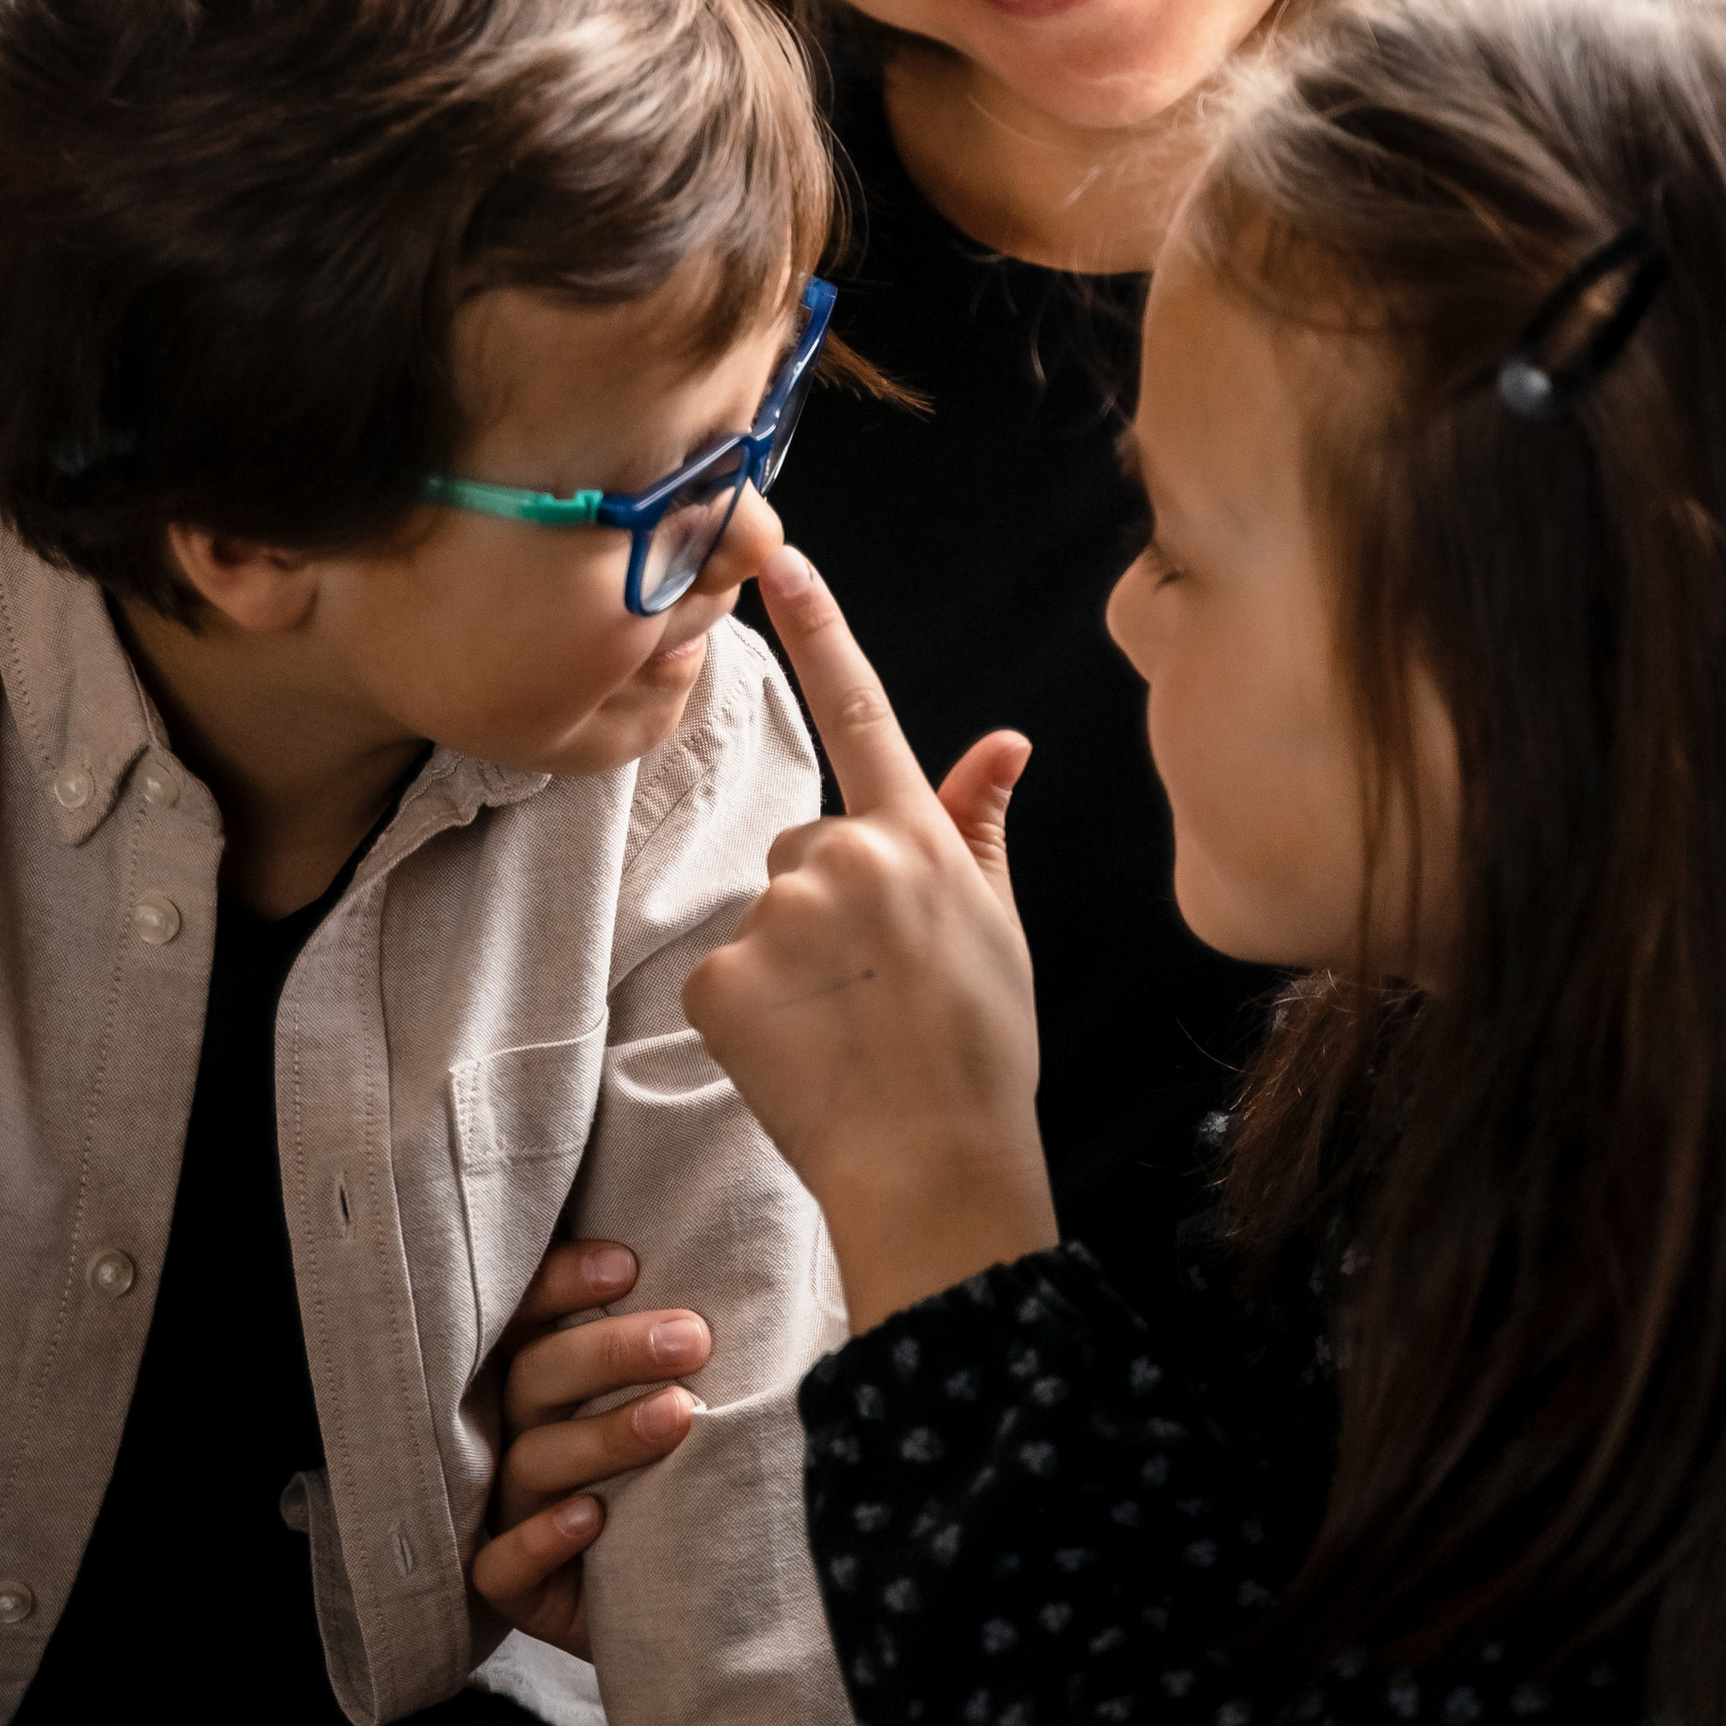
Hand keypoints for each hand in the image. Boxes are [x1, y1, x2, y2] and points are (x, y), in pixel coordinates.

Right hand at [469, 1240, 714, 1658]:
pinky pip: (501, 1566)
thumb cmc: (694, 1478)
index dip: (563, 1282)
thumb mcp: (695, 1400)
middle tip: (691, 1339)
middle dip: (610, 1351)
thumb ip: (695, 1344)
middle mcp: (521, 1436)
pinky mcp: (517, 1590)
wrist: (697, 1603)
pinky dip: (540, 1539)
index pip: (531, 1313)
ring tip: (678, 1416)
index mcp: (553, 1380)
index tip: (628, 1265)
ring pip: (531, 1462)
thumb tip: (767, 1269)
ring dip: (602, 1436)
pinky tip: (592, 1518)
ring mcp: (512, 1513)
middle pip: (535, 1377)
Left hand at [684, 550, 1055, 1333]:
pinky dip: (750, 1010)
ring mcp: (777, 915)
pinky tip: (801, 1051)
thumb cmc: (978, 1052)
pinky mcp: (720, 976)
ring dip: (790, 957)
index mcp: (914, 838)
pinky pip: (724, 972)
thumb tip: (1005, 741)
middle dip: (827, 898)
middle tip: (875, 983)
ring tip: (845, 1026)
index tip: (776, 558)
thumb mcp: (998, 927)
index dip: (819, 628)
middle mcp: (842, 856)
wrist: (934, 1167)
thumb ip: (980, 824)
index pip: (859, 708)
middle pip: (804, 843)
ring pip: (766, 909)